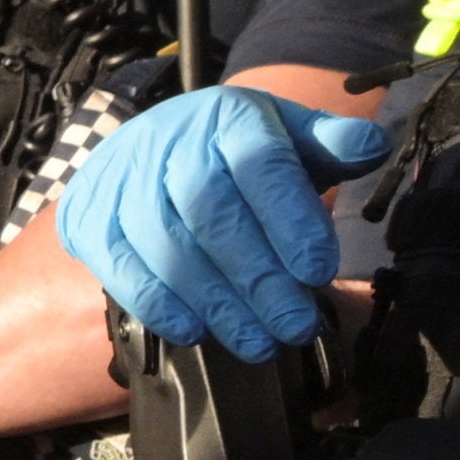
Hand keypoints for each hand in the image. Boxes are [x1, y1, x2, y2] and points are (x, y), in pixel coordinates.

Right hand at [55, 86, 388, 359]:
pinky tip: (195, 331)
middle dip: (258, 277)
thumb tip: (370, 145)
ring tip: (257, 343)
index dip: (289, 218)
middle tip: (295, 327)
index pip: (258, 162)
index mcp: (226, 116)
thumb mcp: (289, 137)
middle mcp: (166, 140)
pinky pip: (118, 265)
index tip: (319, 272)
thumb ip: (331, 145)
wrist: (153, 146)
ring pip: (165, 244)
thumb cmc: (235, 154)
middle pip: (210, 210)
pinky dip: (157, 303)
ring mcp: (120, 178)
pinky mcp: (88, 216)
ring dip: (215, 302)